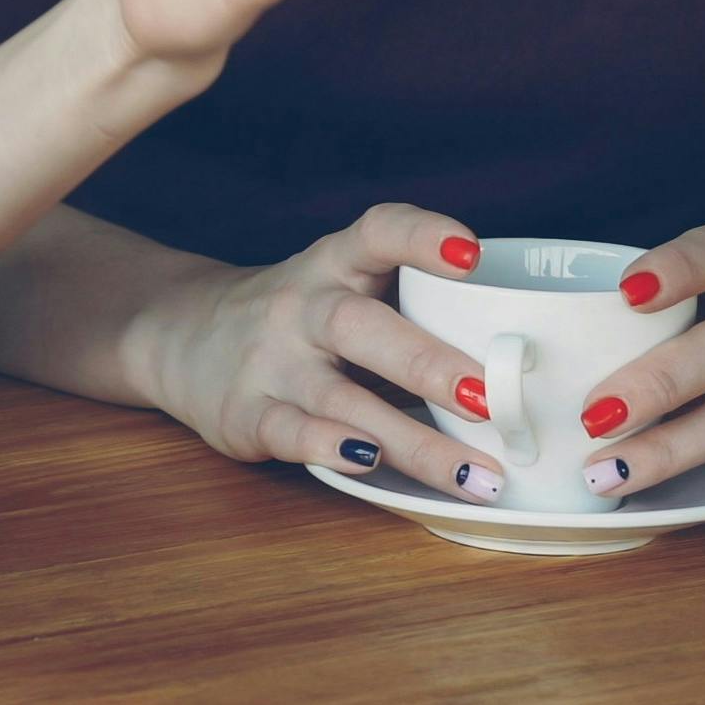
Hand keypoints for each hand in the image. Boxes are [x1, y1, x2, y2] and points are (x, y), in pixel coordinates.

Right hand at [127, 203, 510, 503]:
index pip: (378, 231)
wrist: (182, 334)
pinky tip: (375, 467)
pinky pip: (295, 432)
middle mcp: (302, 304)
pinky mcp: (248, 414)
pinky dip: (335, 448)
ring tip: (475, 473)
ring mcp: (272, 360)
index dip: (423, 237)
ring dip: (412, 439)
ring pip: (342, 396)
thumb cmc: (300, 313)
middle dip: (429, 362)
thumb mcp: (343, 282)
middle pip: (362, 324)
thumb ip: (411, 298)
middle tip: (489, 396)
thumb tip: (521, 349)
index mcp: (334, 262)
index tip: (472, 254)